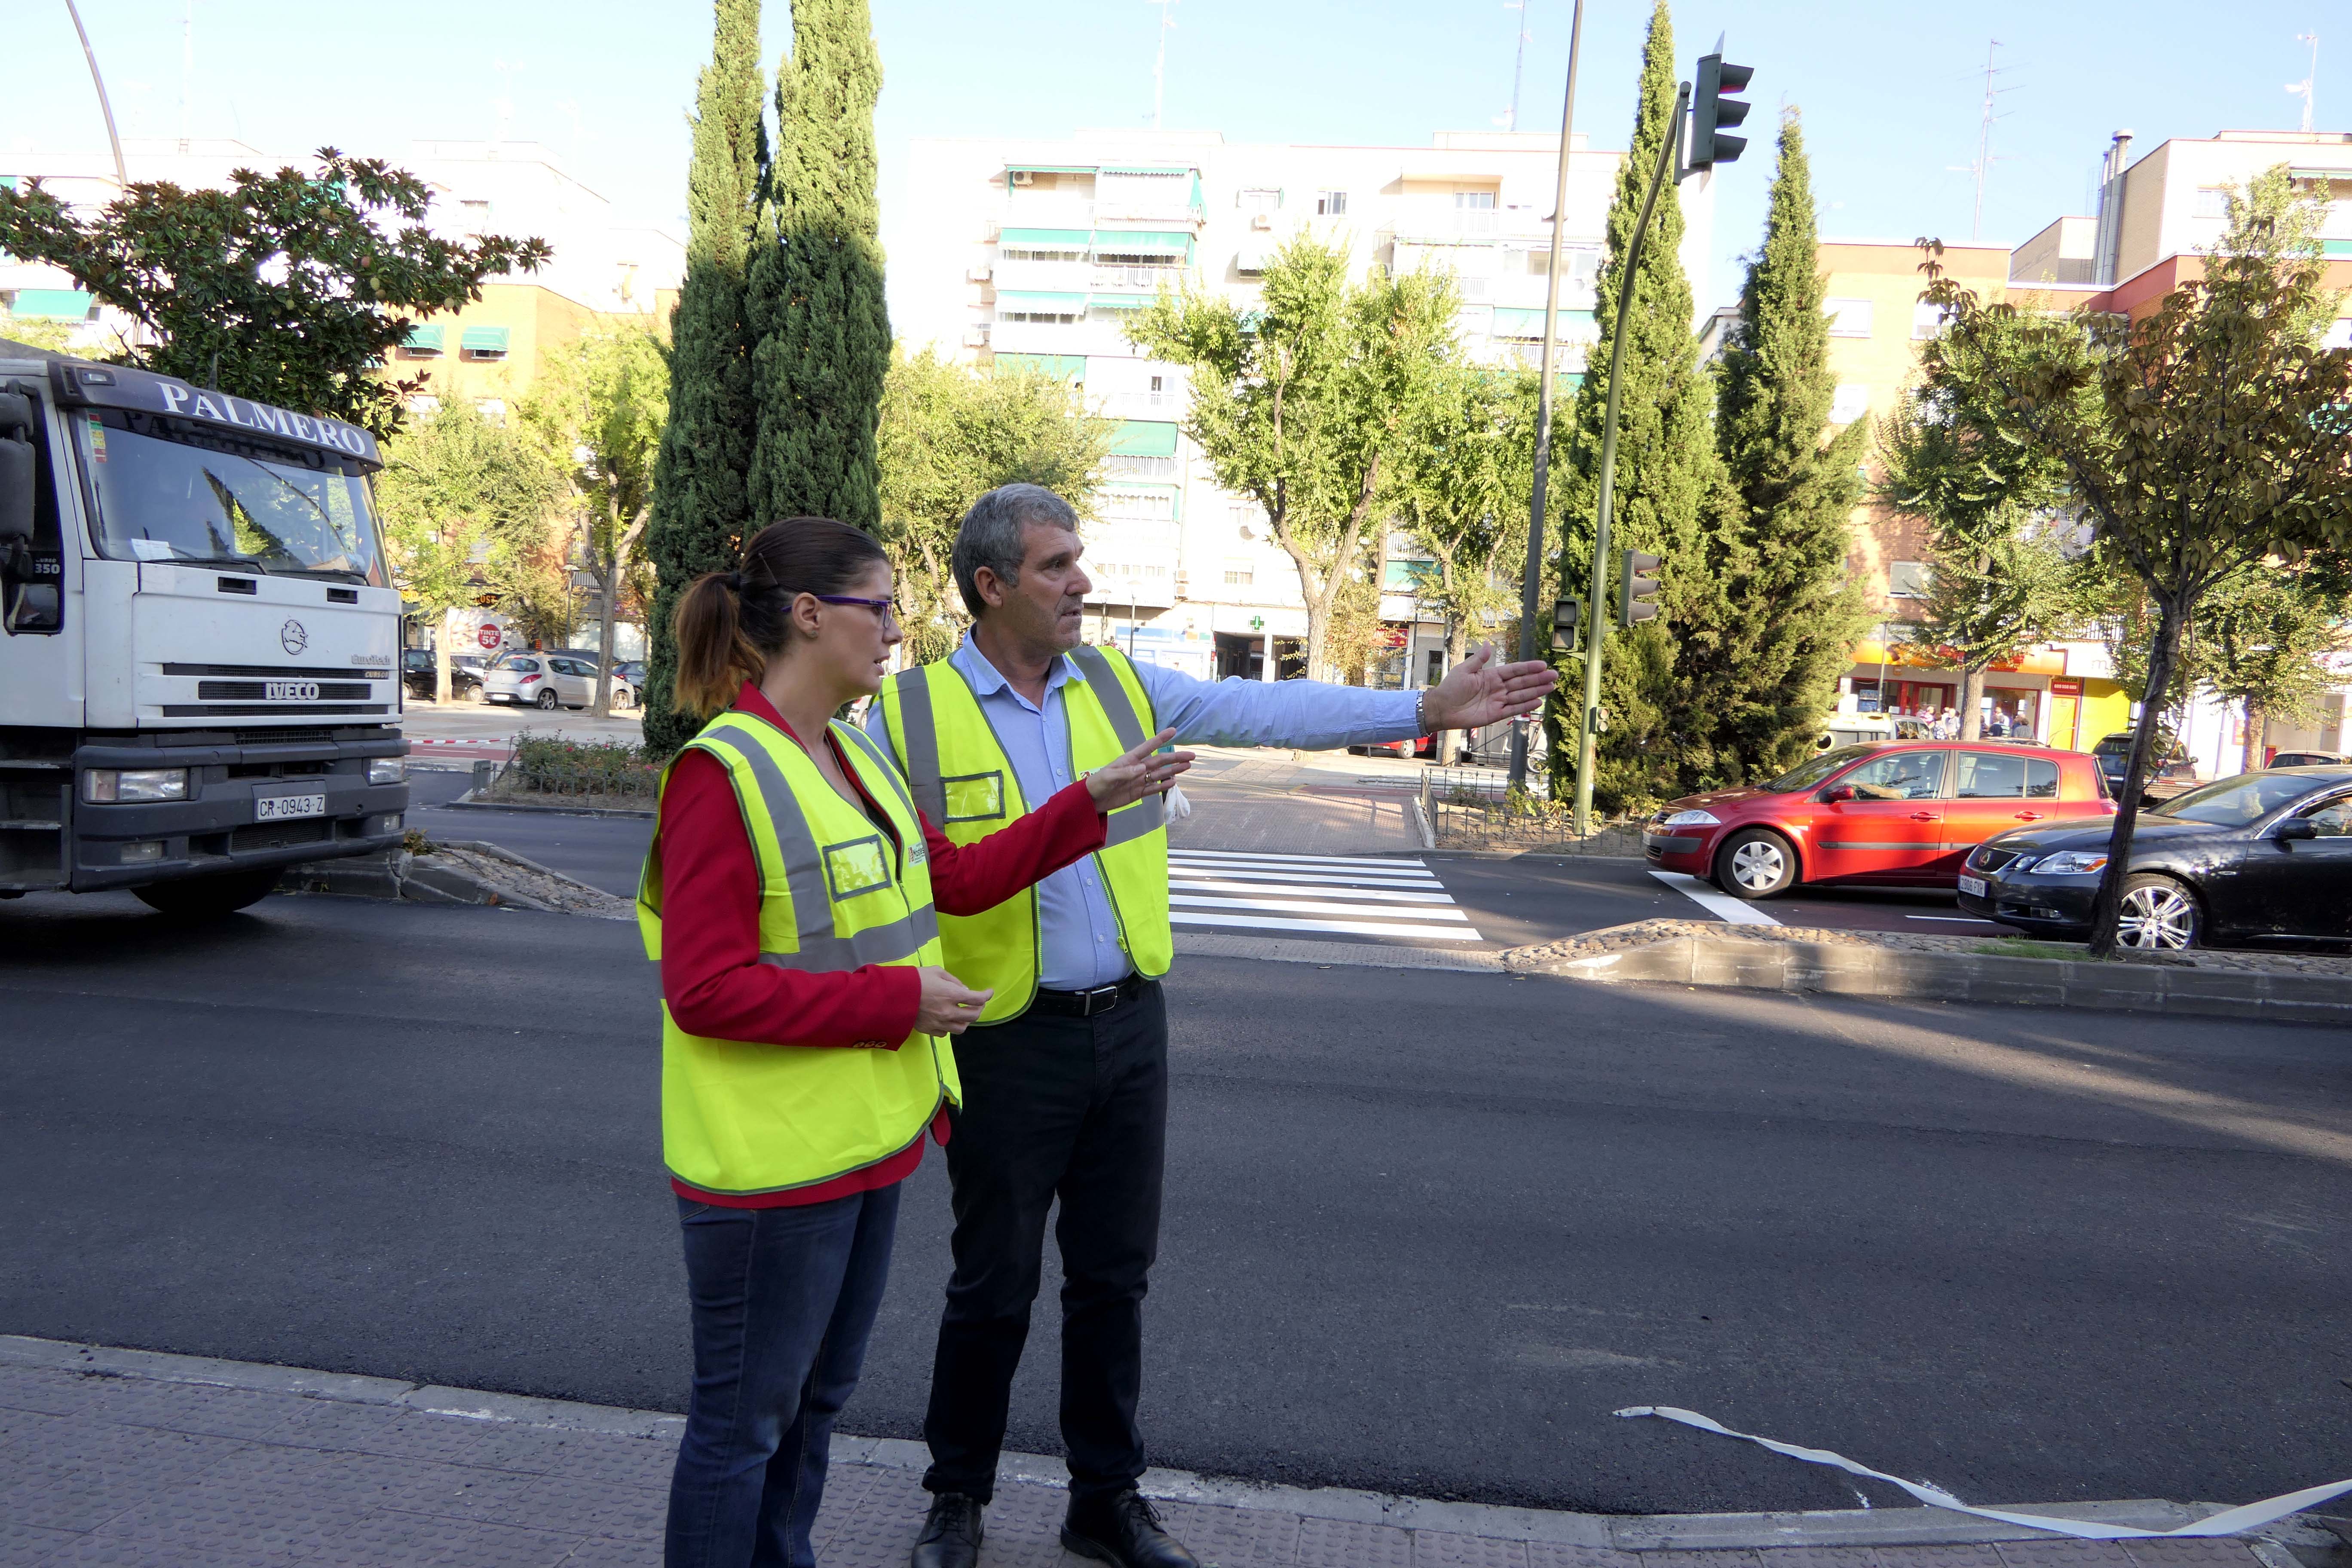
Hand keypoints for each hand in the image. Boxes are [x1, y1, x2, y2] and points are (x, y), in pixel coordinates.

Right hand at [914, 966, 991, 1035]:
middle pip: (973, 1016)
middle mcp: (948, 1012)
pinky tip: (947, 1019)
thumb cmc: (915, 979)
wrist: (893, 994)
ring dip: (966, 1020)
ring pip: (961, 1028)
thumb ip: (953, 981)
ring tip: (963, 1013)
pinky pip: (945, 1033)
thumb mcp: (937, 972)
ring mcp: (939, 1023)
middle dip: (979, 1008)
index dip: (986, 995)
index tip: (989, 992)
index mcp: (951, 995)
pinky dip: (950, 1027)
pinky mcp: (929, 1030)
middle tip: (977, 1003)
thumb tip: (964, 991)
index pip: (977, 999)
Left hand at [1085, 728, 1195, 811]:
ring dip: (1174, 770)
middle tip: (1191, 755)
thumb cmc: (1097, 784)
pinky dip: (1163, 786)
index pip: (1148, 747)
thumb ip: (1125, 773)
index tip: (1173, 731)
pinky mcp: (1138, 793)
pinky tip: (1174, 782)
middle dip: (1175, 758)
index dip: (1161, 739)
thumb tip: (1143, 768)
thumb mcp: (1109, 777)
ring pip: (1160, 774)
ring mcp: (1139, 780)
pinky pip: (1153, 788)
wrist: (1091, 800)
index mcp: (1130, 760)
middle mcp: (1137, 768)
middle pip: (1160, 761)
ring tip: (1188, 766)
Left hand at [1422, 643, 1557, 730]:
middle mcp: (1498, 688)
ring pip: (1521, 695)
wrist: (1441, 708)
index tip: (1542, 665)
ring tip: (1551, 687)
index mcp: (1491, 675)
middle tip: (1554, 675)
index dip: (1528, 668)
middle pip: (1522, 682)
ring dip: (1536, 691)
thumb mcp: (1464, 670)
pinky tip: (1538, 701)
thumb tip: (1487, 644)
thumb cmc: (1450, 688)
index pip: (1514, 670)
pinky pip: (1513, 709)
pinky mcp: (1495, 714)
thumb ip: (1478, 659)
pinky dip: (1525, 706)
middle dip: (1538, 679)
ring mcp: (1498, 701)